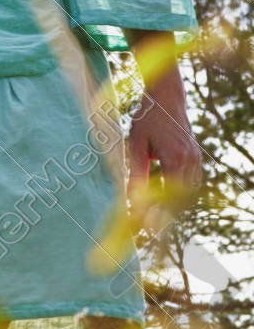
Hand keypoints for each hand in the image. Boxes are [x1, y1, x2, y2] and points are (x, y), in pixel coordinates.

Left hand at [128, 68, 201, 214]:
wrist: (167, 98)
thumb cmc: (147, 119)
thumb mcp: (136, 145)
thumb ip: (136, 173)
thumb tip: (131, 199)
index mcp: (176, 158)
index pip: (169, 196)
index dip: (158, 215)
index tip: (145, 228)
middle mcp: (191, 160)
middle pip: (182, 199)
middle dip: (166, 215)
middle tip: (148, 229)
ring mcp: (197, 159)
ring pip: (189, 193)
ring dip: (173, 206)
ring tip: (155, 218)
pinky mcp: (197, 157)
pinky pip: (191, 183)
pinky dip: (180, 194)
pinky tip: (165, 200)